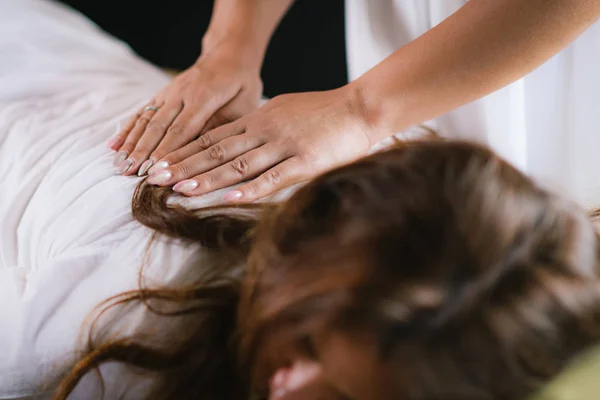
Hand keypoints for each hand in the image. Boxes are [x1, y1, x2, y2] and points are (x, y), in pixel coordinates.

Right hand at [108, 49, 262, 176]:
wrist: (228, 54)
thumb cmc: (241, 84)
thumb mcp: (243, 103)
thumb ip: (223, 123)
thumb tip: (201, 147)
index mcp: (204, 96)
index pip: (182, 129)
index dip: (166, 152)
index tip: (154, 171)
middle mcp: (181, 93)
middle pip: (158, 126)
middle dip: (143, 152)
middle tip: (130, 174)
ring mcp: (168, 92)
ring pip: (146, 120)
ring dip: (131, 143)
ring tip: (119, 165)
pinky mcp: (162, 94)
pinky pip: (142, 112)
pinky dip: (127, 129)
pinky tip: (114, 146)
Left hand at [145, 86, 372, 201]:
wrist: (361, 107)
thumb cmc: (325, 111)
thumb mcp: (286, 110)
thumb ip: (262, 125)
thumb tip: (241, 138)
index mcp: (259, 119)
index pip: (213, 137)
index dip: (185, 152)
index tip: (161, 163)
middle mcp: (265, 131)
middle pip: (217, 150)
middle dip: (184, 165)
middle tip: (154, 178)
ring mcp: (284, 146)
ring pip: (238, 164)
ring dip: (207, 178)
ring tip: (179, 189)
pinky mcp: (305, 161)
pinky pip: (272, 177)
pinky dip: (249, 189)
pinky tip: (227, 198)